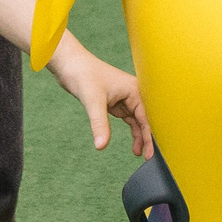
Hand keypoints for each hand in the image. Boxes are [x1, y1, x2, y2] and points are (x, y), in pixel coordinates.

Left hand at [50, 33, 151, 154]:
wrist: (70, 64)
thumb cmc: (84, 75)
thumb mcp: (93, 102)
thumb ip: (100, 125)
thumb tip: (101, 146)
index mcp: (135, 89)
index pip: (147, 117)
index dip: (150, 136)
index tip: (151, 153)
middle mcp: (134, 93)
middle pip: (146, 119)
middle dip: (148, 137)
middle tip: (148, 157)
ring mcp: (125, 98)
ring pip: (137, 121)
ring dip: (139, 135)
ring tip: (138, 153)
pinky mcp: (116, 102)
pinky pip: (128, 119)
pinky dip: (131, 131)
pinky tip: (133, 143)